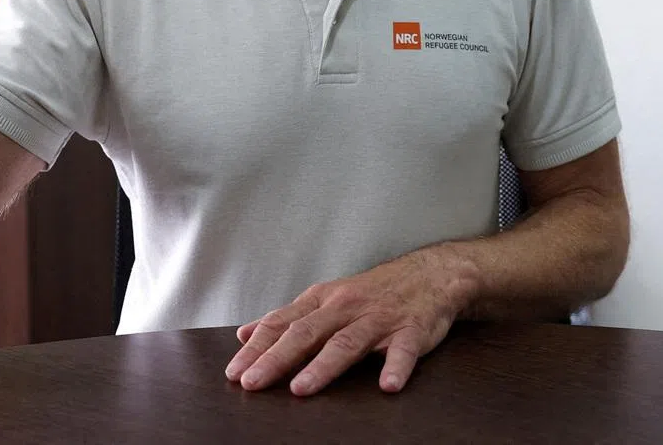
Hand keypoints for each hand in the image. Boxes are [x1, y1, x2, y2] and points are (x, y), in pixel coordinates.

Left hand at [224, 247, 467, 396]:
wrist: (429, 274)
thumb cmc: (372, 292)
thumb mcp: (325, 299)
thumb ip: (288, 319)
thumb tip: (245, 335)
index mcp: (323, 300)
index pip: (283, 323)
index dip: (257, 348)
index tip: (233, 372)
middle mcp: (346, 307)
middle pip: (306, 333)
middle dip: (277, 359)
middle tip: (252, 383)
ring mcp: (378, 318)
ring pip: (347, 342)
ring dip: (323, 366)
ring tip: (302, 388)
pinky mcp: (411, 329)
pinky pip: (403, 349)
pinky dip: (396, 366)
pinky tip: (387, 385)